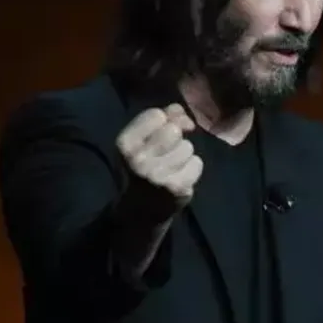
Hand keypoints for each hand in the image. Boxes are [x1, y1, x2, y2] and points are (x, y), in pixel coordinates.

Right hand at [115, 103, 201, 222]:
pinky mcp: (176, 187)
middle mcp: (138, 159)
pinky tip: (180, 177)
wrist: (141, 210)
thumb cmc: (145, 167)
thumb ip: (163, 118)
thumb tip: (182, 112)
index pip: (156, 115)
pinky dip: (192, 169)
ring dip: (184, 155)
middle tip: (166, 155)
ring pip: (188, 147)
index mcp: (125, 144)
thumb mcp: (143, 140)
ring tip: (171, 168)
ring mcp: (158, 175)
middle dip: (175, 139)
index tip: (160, 134)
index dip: (165, 121)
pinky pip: (197, 163)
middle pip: (174, 130)